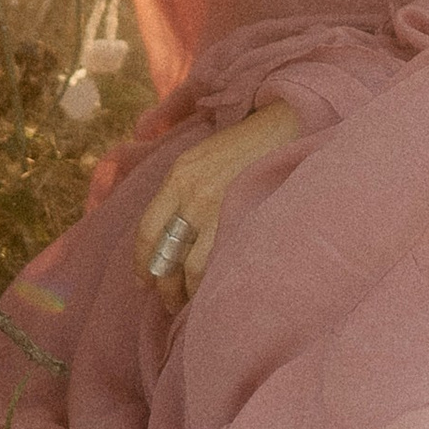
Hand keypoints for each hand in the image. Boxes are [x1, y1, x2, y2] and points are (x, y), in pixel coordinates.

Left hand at [140, 103, 301, 310]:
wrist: (287, 125)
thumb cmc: (246, 144)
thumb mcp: (201, 157)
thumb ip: (181, 189)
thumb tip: (168, 229)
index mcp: (178, 176)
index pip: (147, 231)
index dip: (142, 263)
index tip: (143, 281)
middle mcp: (191, 194)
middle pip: (165, 254)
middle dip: (163, 285)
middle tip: (167, 301)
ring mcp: (218, 209)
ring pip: (190, 268)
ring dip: (187, 292)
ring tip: (192, 303)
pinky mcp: (244, 219)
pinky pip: (220, 263)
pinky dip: (213, 284)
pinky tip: (216, 291)